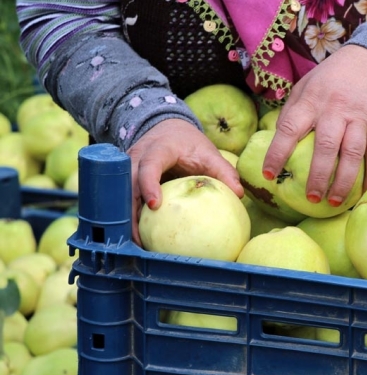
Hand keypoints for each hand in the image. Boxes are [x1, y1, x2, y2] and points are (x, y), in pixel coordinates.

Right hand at [127, 118, 243, 244]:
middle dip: (129, 211)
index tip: (154, 205)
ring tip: (137, 245)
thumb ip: (224, 171)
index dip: (148, 184)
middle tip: (140, 238)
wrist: (167, 129)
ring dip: (125, 220)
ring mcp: (127, 169)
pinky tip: (138, 238)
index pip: (149, 166)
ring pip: (118, 195)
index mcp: (158, 149)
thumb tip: (239, 194)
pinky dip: (127, 218)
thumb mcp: (208, 152)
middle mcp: (137, 158)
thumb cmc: (189, 144)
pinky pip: (122, 200)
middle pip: (125, 185)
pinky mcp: (124, 181)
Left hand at [262, 44, 366, 206]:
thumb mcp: (305, 87)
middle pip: (325, 146)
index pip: (290, 128)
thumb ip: (292, 112)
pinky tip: (366, 190)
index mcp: (311, 101)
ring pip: (352, 152)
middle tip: (310, 197)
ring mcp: (358, 118)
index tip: (269, 175)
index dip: (278, 153)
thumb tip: (275, 141)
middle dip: (317, 175)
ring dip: (344, 180)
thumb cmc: (330, 80)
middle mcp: (334, 110)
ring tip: (335, 201)